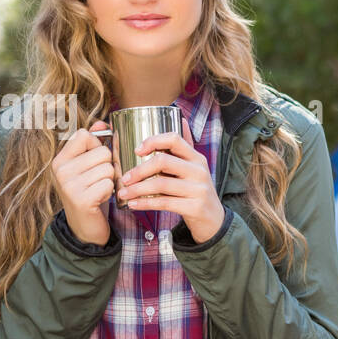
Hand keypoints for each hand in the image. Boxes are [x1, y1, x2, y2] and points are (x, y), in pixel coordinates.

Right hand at [51, 122, 118, 246]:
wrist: (84, 227)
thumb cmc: (89, 192)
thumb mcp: (88, 167)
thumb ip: (94, 144)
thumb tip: (103, 122)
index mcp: (60, 159)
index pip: (85, 134)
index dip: (98, 145)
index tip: (95, 161)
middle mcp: (60, 170)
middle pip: (102, 152)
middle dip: (108, 166)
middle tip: (98, 181)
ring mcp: (69, 185)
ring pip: (108, 168)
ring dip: (110, 180)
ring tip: (99, 190)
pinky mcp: (81, 199)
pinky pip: (109, 183)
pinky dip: (110, 192)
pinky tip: (100, 199)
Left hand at [117, 116, 223, 241]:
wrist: (214, 219)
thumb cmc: (198, 192)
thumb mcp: (196, 168)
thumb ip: (185, 147)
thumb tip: (180, 118)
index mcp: (197, 158)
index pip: (174, 139)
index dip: (153, 141)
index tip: (137, 150)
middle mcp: (199, 171)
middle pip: (163, 161)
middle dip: (139, 170)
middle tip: (125, 178)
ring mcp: (198, 189)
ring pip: (161, 184)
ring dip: (138, 189)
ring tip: (123, 193)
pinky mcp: (194, 207)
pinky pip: (164, 203)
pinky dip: (145, 203)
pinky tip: (134, 204)